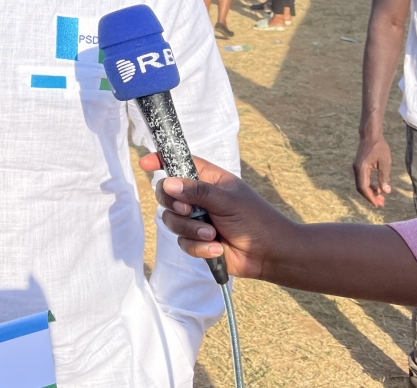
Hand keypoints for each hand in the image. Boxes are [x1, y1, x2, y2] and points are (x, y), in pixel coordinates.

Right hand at [138, 153, 292, 279]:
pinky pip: (183, 242)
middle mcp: (199, 198)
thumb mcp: (228, 200)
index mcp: (209, 180)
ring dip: (191, 229)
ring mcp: (196, 220)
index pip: (181, 163)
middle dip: (174, 204)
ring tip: (212, 234)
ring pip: (171, 220)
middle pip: (167, 194)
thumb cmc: (256, 220)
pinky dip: (198, 246)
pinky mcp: (197, 241)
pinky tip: (217, 248)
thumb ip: (197, 192)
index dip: (162, 160)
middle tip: (188, 211)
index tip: (145, 163)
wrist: (271, 255)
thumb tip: (168, 183)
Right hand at [353, 134, 392, 206]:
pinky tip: (378, 188)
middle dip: (370, 197)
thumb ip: (384, 177)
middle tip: (381, 204)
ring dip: (370, 192)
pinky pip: (362, 180)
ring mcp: (356, 168)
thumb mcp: (385, 162)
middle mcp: (356, 169)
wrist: (370, 135)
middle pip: (361, 188)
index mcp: (361, 168)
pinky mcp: (359, 167)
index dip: (370, 197)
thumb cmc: (379, 147)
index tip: (378, 204)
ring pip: (361, 184)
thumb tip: (386, 192)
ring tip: (381, 198)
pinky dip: (369, 186)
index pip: (363, 187)